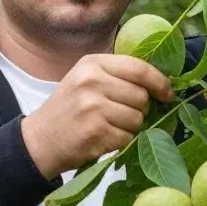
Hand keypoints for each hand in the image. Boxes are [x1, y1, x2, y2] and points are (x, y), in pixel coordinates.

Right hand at [20, 54, 172, 178]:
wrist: (39, 140)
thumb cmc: (69, 109)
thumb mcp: (86, 80)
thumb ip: (117, 76)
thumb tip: (161, 83)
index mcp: (92, 64)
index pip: (139, 68)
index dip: (159, 82)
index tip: (167, 93)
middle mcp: (92, 81)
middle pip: (141, 96)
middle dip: (140, 109)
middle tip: (121, 114)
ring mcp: (93, 107)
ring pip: (137, 119)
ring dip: (130, 127)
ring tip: (108, 126)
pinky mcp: (95, 132)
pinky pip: (127, 137)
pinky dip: (120, 141)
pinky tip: (102, 138)